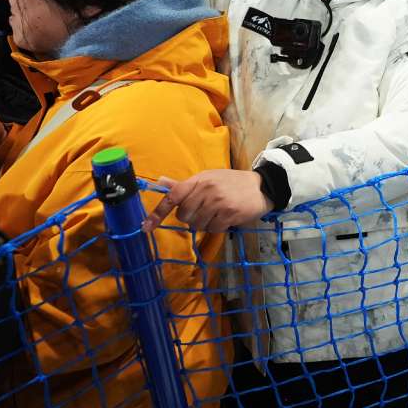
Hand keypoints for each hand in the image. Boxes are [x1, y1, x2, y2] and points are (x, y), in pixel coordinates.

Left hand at [142, 170, 274, 232]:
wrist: (262, 186)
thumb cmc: (231, 183)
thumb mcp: (208, 178)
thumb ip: (185, 184)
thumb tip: (161, 181)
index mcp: (199, 180)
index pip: (173, 196)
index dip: (158, 213)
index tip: (146, 226)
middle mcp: (207, 189)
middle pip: (184, 215)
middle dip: (191, 217)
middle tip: (204, 211)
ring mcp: (218, 202)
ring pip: (197, 224)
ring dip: (206, 223)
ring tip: (218, 214)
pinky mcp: (229, 213)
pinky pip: (213, 229)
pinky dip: (218, 227)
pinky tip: (226, 218)